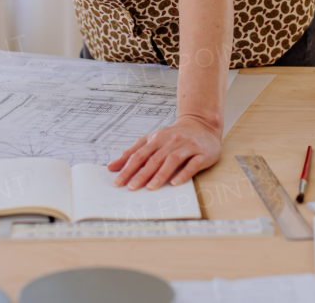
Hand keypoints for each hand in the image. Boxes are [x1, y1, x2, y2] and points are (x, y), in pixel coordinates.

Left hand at [107, 115, 221, 189]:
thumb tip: (112, 167)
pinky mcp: (202, 154)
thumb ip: (132, 153)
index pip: (139, 155)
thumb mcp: (151, 140)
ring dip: (160, 174)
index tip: (118, 182)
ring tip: (150, 188)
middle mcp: (171, 141)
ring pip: (172, 160)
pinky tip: (175, 183)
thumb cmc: (173, 136)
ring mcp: (187, 147)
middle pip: (154, 159)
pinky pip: (192, 164)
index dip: (128, 168)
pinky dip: (183, 174)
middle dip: (142, 174)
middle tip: (131, 188)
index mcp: (157, 139)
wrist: (202, 125)